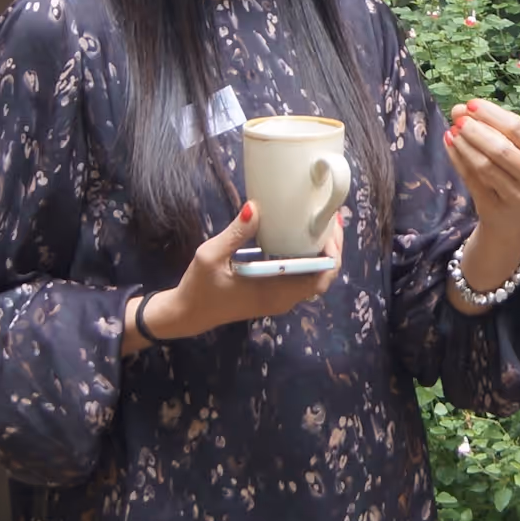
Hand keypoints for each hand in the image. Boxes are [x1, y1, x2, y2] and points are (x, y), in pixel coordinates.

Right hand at [123, 202, 342, 351]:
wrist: (187, 313)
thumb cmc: (198, 288)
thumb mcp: (211, 256)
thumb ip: (235, 233)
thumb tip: (255, 207)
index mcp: (274, 293)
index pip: (319, 279)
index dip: (332, 254)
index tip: (330, 227)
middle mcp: (282, 300)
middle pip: (322, 277)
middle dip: (331, 248)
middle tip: (328, 218)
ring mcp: (279, 299)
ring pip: (313, 278)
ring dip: (321, 253)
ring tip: (319, 223)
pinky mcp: (272, 295)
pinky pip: (300, 277)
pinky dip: (307, 258)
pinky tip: (301, 236)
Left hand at [445, 99, 519, 240]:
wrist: (513, 214)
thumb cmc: (514, 170)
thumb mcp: (512, 146)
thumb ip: (490, 126)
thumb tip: (460, 109)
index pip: (518, 128)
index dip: (492, 114)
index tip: (471, 104)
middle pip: (502, 149)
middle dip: (476, 131)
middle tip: (458, 120)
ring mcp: (516, 194)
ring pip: (485, 166)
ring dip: (465, 146)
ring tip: (452, 132)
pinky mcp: (495, 206)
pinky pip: (472, 180)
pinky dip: (458, 160)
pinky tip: (449, 145)